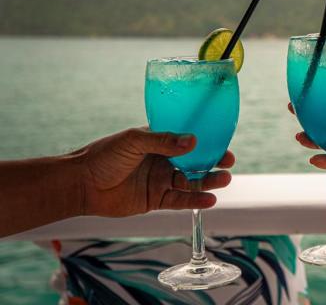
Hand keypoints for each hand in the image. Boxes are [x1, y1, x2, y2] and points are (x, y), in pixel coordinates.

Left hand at [76, 127, 233, 216]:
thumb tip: (193, 141)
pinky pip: (180, 200)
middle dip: (213, 162)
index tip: (223, 141)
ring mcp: (161, 180)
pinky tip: (210, 199)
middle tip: (229, 162)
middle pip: (194, 161)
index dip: (206, 141)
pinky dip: (195, 200)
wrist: (82, 184)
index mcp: (159, 141)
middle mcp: (163, 160)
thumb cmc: (104, 155)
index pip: (188, 139)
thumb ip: (163, 141)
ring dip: (208, 181)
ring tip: (225, 180)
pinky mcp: (157, 200)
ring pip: (191, 181)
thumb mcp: (134, 141)